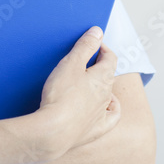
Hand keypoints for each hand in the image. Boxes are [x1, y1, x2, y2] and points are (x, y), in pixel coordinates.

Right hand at [37, 26, 120, 155]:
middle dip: (98, 66)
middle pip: (108, 76)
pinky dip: (109, 110)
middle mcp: (107, 95)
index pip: (110, 58)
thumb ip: (85, 46)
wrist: (53, 131)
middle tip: (83, 61)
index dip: (102, 49)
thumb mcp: (71, 63)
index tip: (92, 44)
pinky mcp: (95, 130)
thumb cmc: (61, 95)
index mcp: (103, 77)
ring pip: (107, 95)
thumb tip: (98, 32)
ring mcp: (102, 114)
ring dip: (99, 87)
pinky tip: (104, 108)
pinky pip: (110, 118)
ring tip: (86, 83)